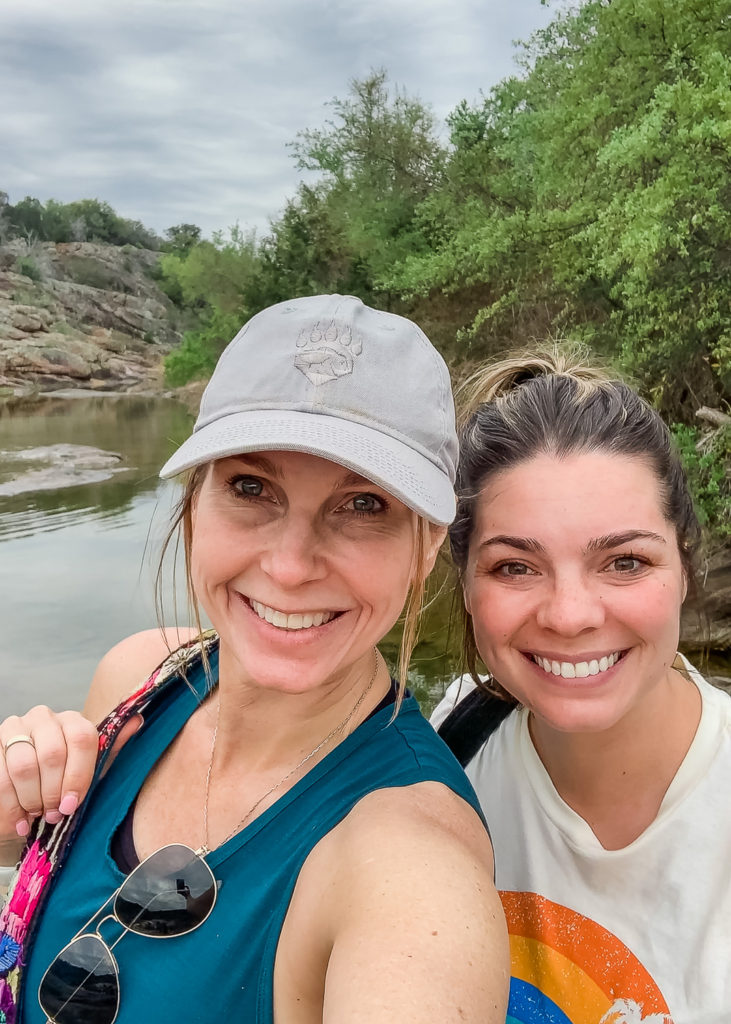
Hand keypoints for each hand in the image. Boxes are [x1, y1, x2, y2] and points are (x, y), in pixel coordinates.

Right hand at [0, 706, 141, 845]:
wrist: (24, 799)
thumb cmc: (61, 785)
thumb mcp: (90, 772)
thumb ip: (110, 749)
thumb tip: (138, 721)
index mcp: (72, 720)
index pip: (82, 738)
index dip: (78, 776)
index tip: (73, 804)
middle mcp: (43, 717)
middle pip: (53, 753)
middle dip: (53, 792)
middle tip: (54, 814)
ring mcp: (14, 727)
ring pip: (24, 765)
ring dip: (31, 799)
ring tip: (36, 815)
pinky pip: (1, 777)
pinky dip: (11, 805)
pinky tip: (19, 820)